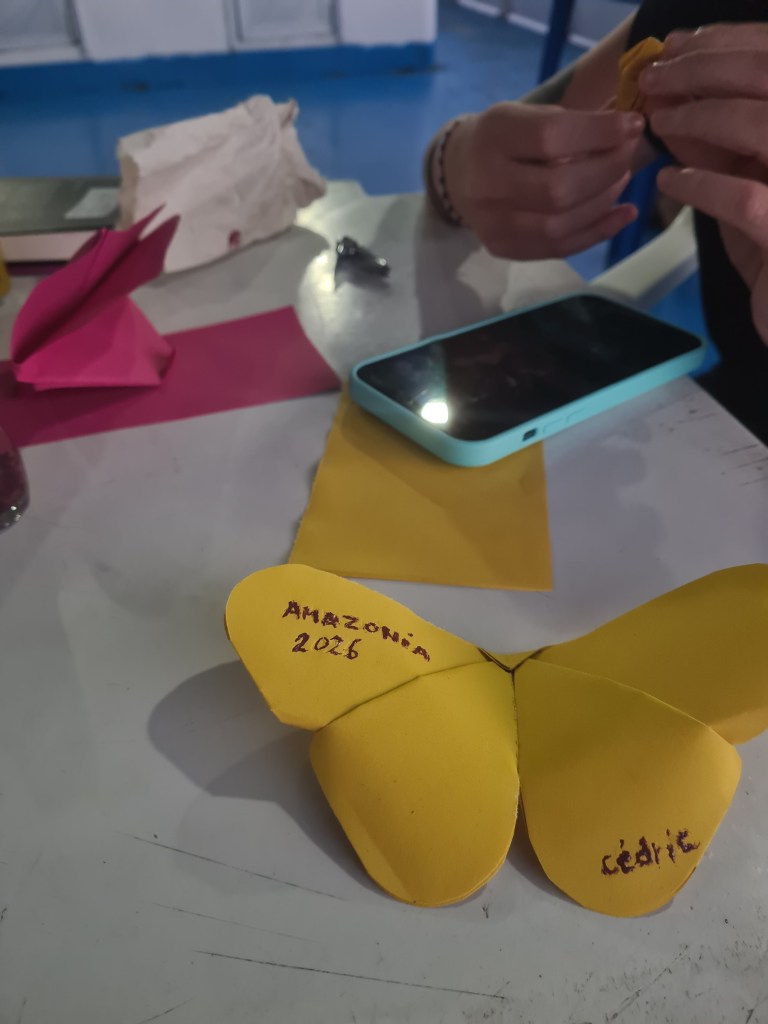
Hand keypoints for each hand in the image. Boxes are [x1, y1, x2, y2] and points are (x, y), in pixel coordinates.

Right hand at [443, 102, 644, 259]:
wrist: (458, 174)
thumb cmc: (503, 138)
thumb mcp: (526, 115)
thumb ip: (570, 123)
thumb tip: (627, 130)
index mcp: (493, 137)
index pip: (550, 138)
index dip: (599, 133)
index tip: (632, 125)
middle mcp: (487, 184)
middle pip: (558, 188)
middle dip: (606, 170)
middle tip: (628, 154)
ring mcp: (493, 223)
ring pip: (561, 223)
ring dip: (603, 201)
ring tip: (621, 178)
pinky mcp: (504, 248)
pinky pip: (559, 247)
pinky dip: (598, 231)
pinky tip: (622, 214)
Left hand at [638, 24, 767, 344]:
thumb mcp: (747, 186)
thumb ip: (719, 148)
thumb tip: (673, 103)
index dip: (726, 43)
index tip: (674, 46)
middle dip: (703, 67)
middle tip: (653, 76)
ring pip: (760, 124)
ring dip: (701, 115)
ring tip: (658, 122)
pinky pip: (744, 198)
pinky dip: (702, 184)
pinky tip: (671, 181)